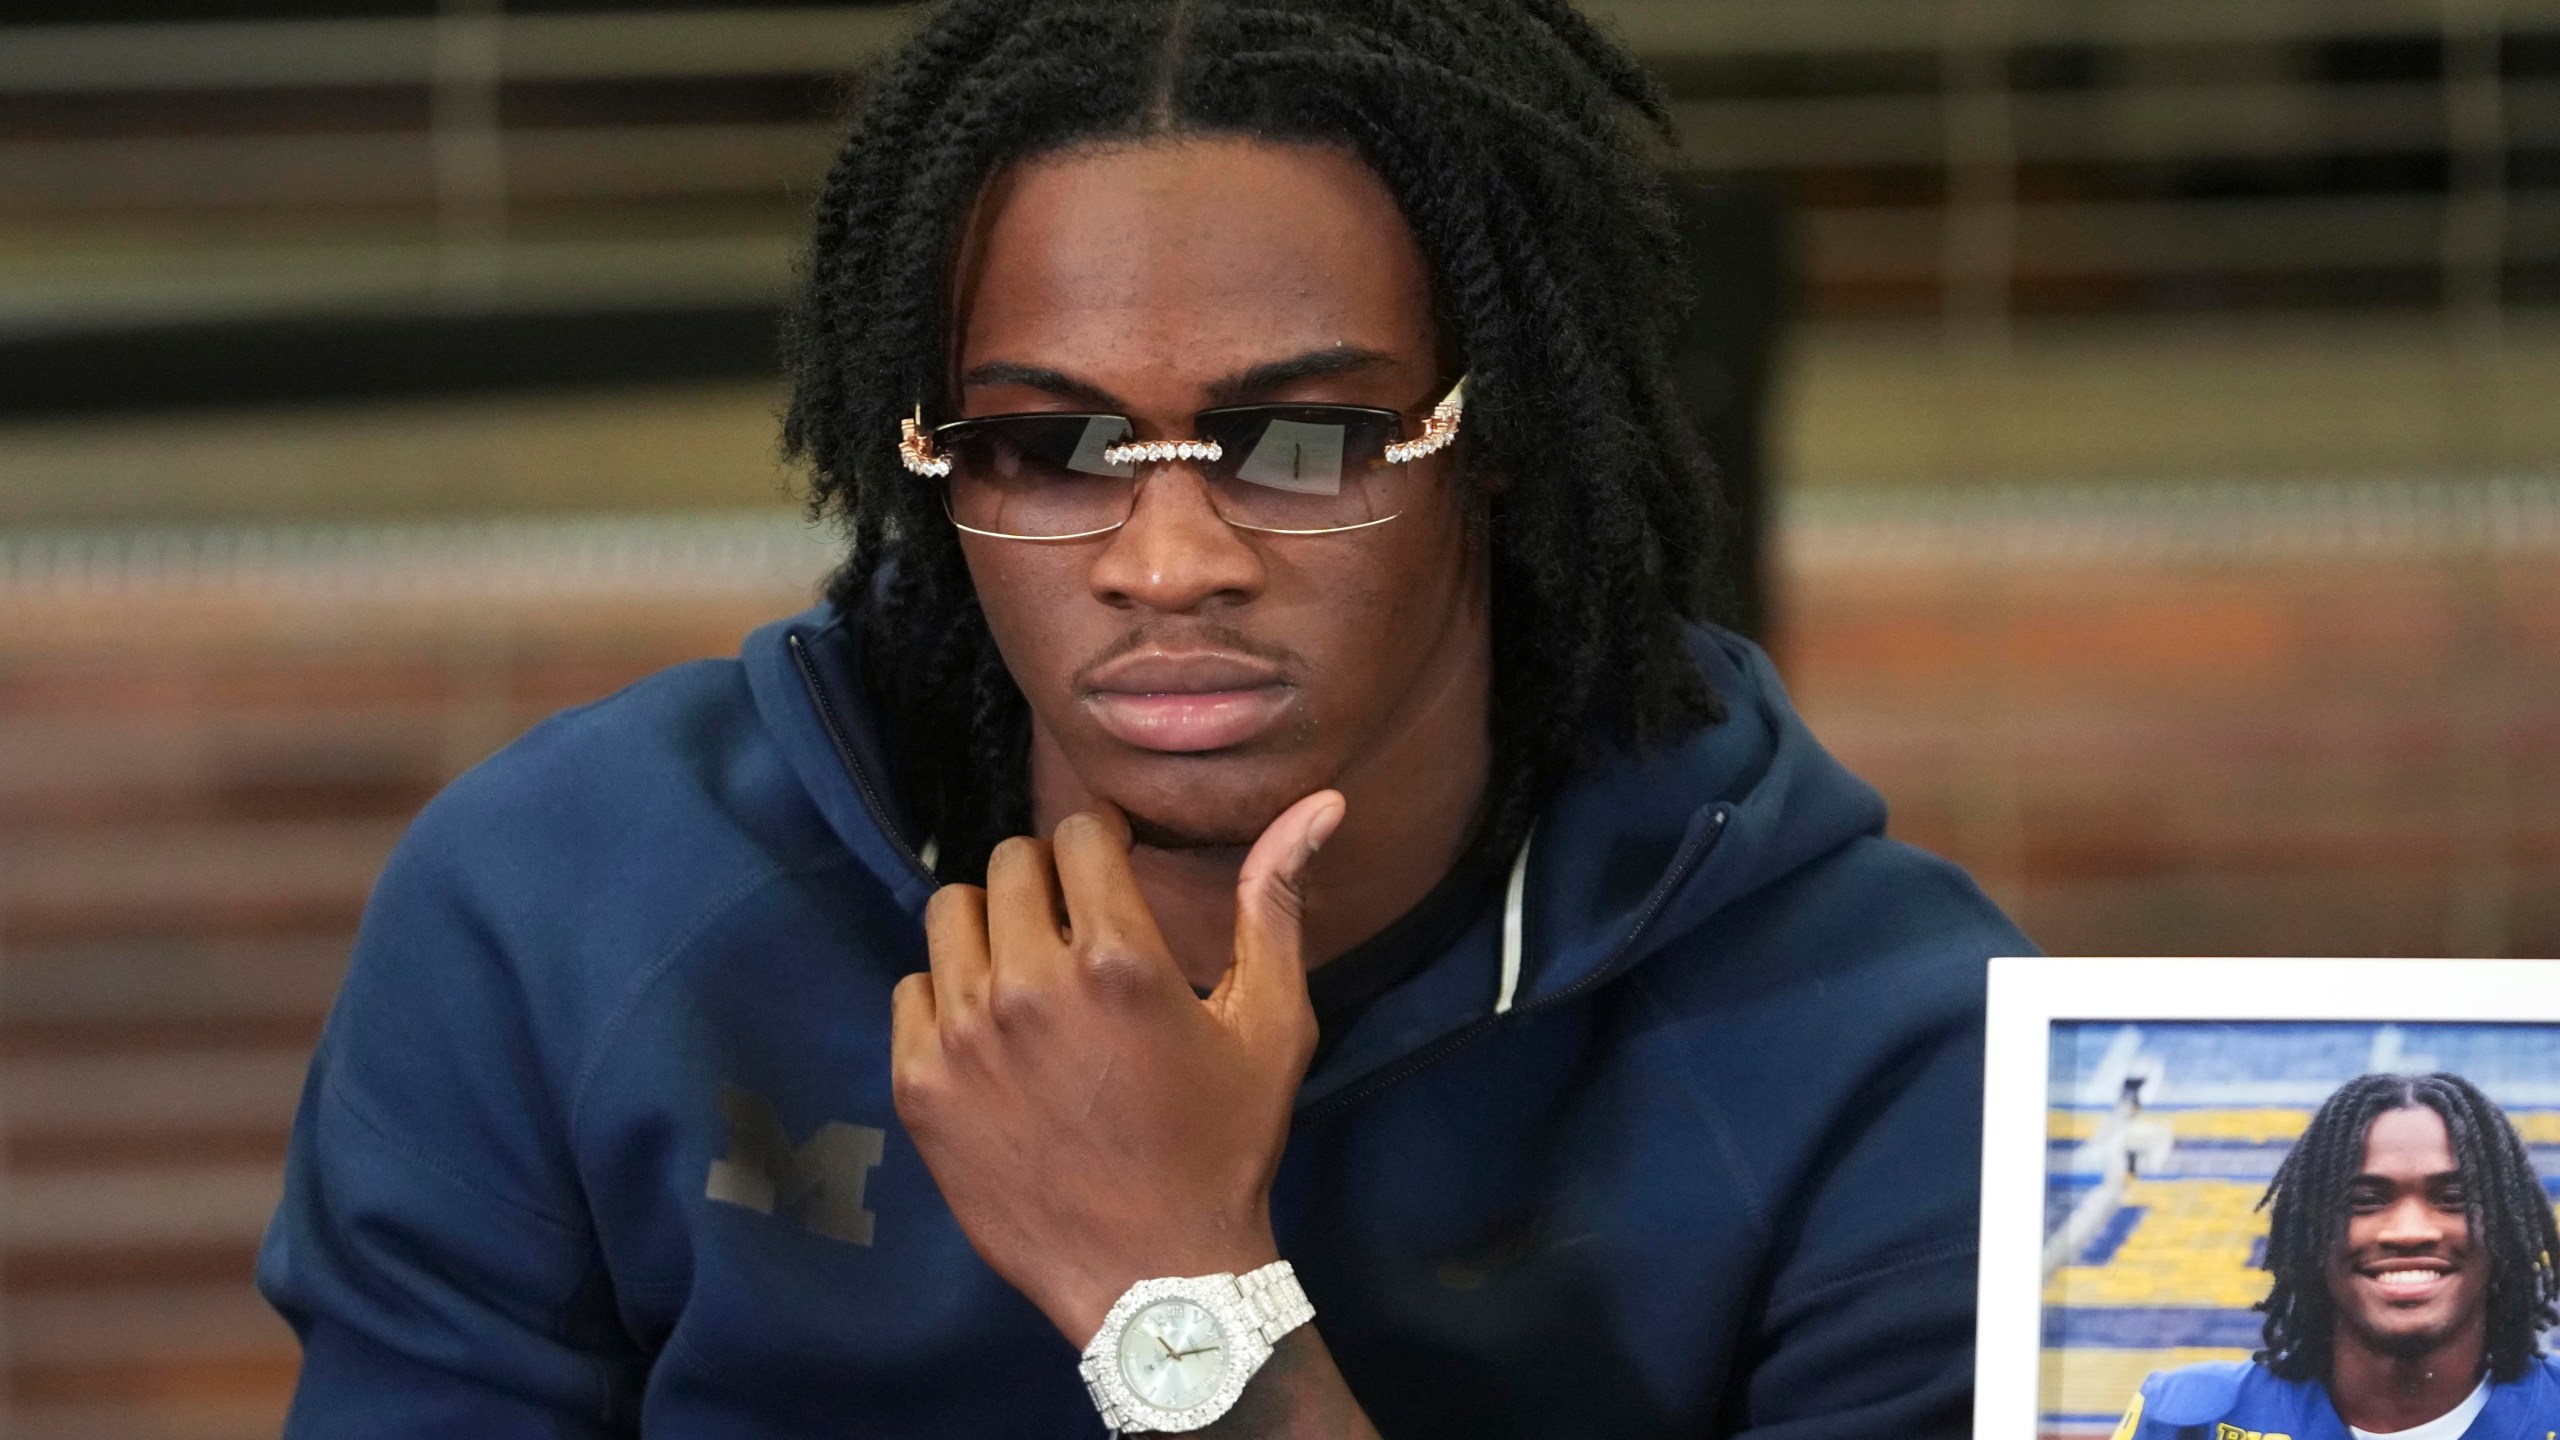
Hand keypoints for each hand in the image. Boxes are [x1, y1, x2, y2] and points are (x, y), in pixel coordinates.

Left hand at [890, 791, 1344, 1346]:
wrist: (1154, 1278)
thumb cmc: (1223, 1146)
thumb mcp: (1272, 1024)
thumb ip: (1277, 902)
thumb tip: (1320, 802)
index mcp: (1118, 959)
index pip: (1076, 835)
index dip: (1100, 846)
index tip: (1111, 874)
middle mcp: (1029, 986)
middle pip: (1007, 864)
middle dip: (1046, 880)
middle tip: (1073, 927)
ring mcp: (964, 1038)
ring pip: (949, 916)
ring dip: (989, 928)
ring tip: (1026, 973)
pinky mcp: (921, 1086)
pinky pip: (909, 990)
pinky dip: (945, 996)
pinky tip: (991, 1033)